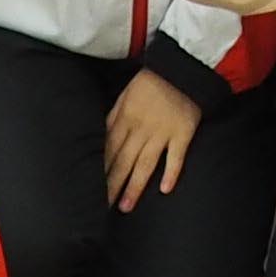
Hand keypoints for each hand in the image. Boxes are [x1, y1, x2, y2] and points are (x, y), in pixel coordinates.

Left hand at [103, 70, 201, 210]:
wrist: (182, 68)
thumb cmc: (151, 82)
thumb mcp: (125, 95)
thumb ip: (114, 117)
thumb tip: (102, 137)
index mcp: (125, 118)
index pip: (109, 150)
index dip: (100, 170)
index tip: (92, 189)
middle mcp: (141, 129)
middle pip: (123, 161)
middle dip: (112, 185)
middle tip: (103, 208)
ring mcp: (163, 133)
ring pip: (145, 163)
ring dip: (135, 186)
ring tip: (125, 207)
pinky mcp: (183, 134)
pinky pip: (176, 156)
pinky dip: (171, 173)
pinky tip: (165, 190)